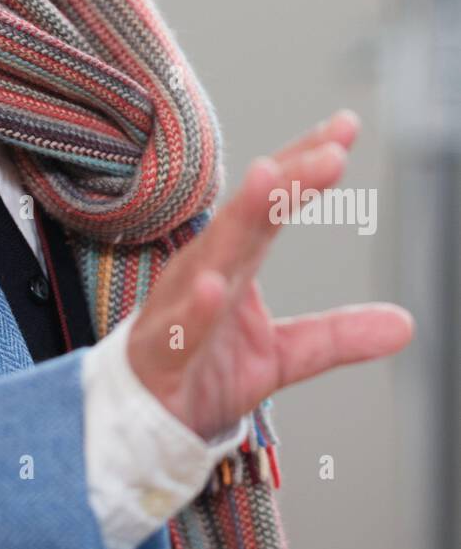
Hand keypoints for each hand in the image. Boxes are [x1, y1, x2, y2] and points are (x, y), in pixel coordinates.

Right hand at [126, 110, 413, 440]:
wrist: (144, 421)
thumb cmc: (203, 368)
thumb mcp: (284, 354)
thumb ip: (338, 334)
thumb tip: (406, 324)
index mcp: (235, 262)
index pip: (273, 202)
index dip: (306, 163)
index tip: (346, 127)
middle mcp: (205, 269)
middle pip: (249, 216)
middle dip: (287, 179)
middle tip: (330, 153)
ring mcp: (180, 305)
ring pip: (212, 255)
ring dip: (240, 217)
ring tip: (268, 180)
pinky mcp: (162, 351)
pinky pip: (179, 327)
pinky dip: (193, 307)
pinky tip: (211, 285)